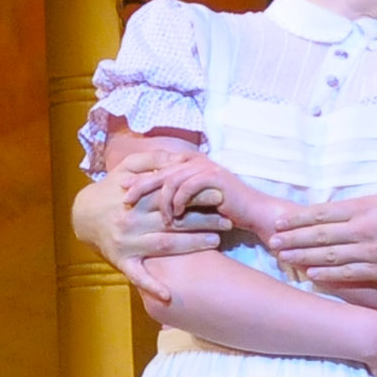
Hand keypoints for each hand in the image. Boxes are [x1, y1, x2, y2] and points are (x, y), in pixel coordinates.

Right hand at [72, 162, 226, 302]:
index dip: (197, 195)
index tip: (220, 195)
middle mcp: (133, 220)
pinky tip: (168, 296)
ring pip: (164, 245)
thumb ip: (154, 158)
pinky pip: (137, 276)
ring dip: (191, 245)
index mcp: (137, 198)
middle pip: (173, 221)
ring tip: (216, 241)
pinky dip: (151, 286)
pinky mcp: (122, 260)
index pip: (172, 195)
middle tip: (227, 221)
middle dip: (202, 220)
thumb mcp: (127, 167)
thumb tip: (181, 156)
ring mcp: (127, 242)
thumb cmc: (111, 189)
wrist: (82, 214)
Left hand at [130, 154, 277, 242]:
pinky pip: (188, 187)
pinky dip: (180, 201)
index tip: (123, 191)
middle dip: (141, 185)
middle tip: (126, 199)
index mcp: (188, 164)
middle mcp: (195, 161)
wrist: (253, 212)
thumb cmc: (224, 211)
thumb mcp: (195, 202)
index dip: (139, 177)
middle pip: (160, 170)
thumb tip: (149, 204)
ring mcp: (205, 168)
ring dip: (162, 199)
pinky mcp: (214, 178)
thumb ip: (177, 197)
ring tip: (158, 215)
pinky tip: (176, 215)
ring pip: (172, 179)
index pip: (158, 167)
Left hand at [270, 192, 376, 285]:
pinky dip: (328, 273)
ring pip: (331, 254)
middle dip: (293, 238)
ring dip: (304, 256)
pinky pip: (349, 273)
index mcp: (365, 207)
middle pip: (321, 234)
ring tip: (284, 257)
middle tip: (272, 241)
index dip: (298, 219)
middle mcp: (366, 227)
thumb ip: (358, 207)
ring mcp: (373, 250)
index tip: (279, 222)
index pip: (323, 213)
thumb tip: (331, 212)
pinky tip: (311, 273)